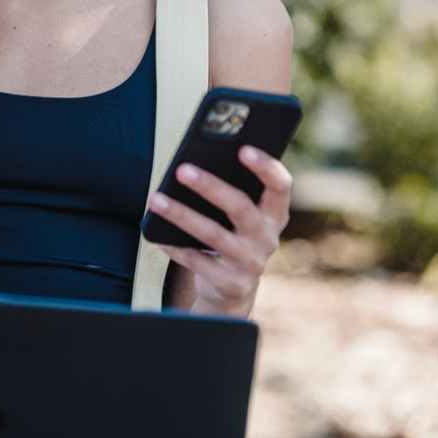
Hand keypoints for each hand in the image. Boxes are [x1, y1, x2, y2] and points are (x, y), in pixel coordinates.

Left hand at [146, 146, 291, 318]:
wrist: (232, 288)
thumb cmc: (232, 235)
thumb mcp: (239, 215)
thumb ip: (231, 191)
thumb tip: (193, 165)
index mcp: (275, 213)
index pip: (280, 186)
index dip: (265, 167)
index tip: (243, 149)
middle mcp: (268, 238)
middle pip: (240, 207)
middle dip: (210, 186)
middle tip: (181, 169)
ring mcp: (251, 263)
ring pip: (213, 234)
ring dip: (182, 214)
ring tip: (156, 199)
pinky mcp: (232, 284)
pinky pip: (198, 262)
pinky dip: (175, 246)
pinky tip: (156, 233)